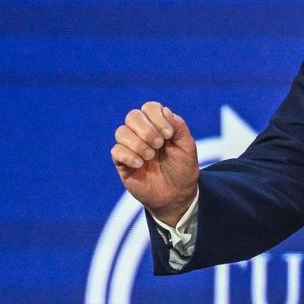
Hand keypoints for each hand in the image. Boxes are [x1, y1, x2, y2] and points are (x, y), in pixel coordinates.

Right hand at [111, 101, 198, 224]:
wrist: (177, 195)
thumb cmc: (183, 169)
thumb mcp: (187, 146)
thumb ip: (178, 126)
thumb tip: (164, 110)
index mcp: (159, 126)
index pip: (150, 108)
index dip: (157, 117)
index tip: (169, 134)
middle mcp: (143, 134)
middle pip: (133, 116)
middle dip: (146, 129)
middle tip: (159, 144)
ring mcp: (131, 148)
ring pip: (121, 132)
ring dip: (138, 143)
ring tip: (151, 156)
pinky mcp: (122, 163)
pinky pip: (116, 151)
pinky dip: (129, 155)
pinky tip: (140, 164)